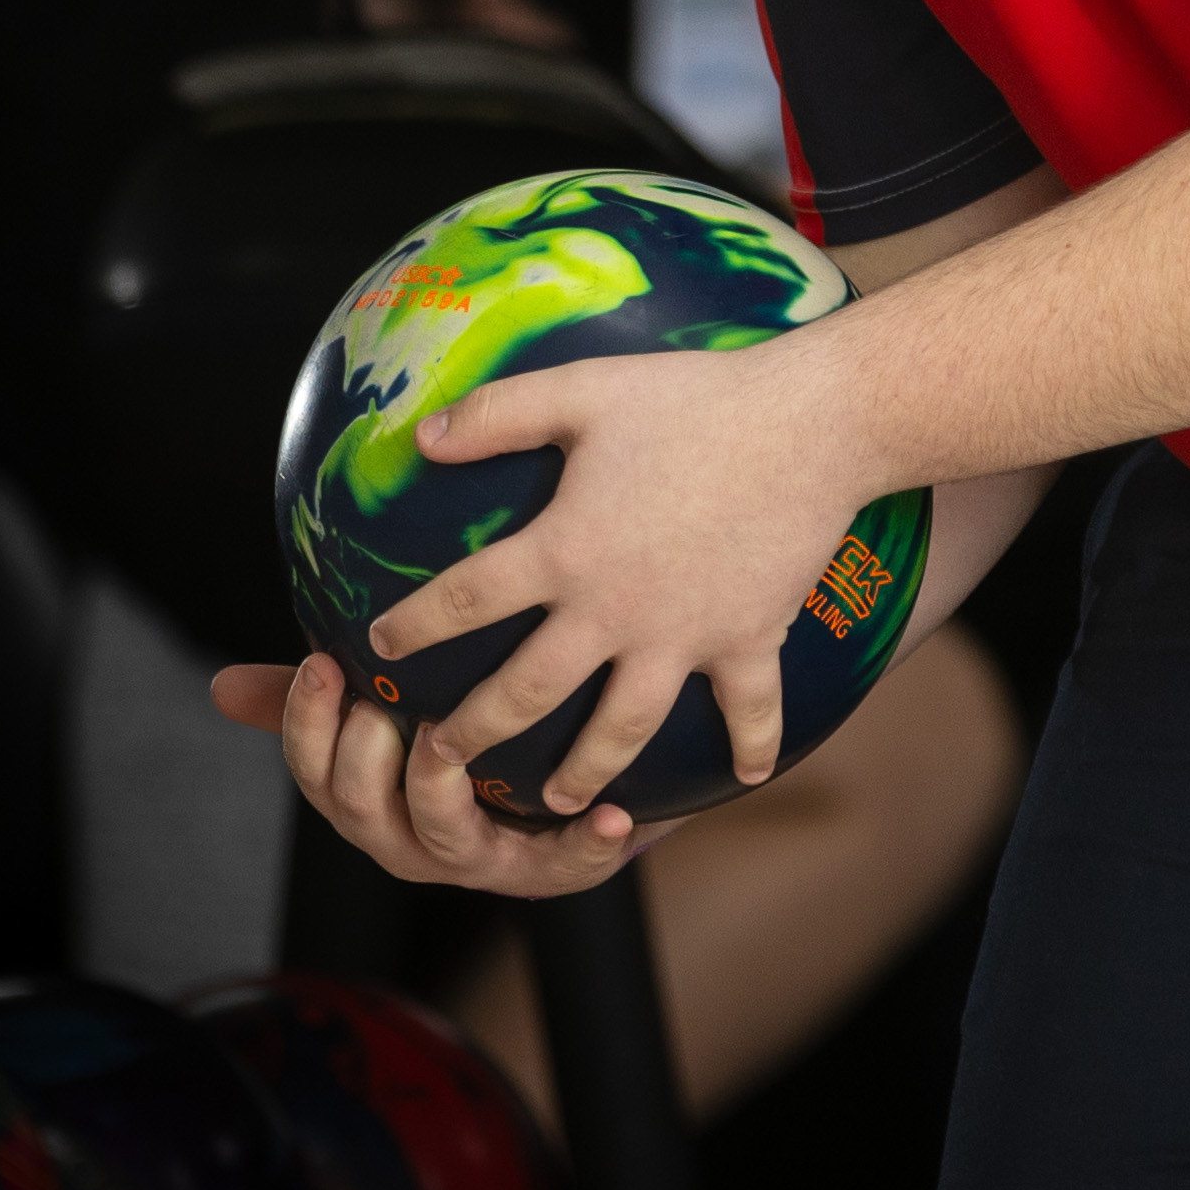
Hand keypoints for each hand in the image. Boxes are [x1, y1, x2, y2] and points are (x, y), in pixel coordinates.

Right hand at [209, 657, 651, 896]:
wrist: (569, 781)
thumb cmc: (460, 741)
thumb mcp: (388, 710)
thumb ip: (316, 700)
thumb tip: (220, 686)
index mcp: (368, 803)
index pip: (314, 774)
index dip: (308, 723)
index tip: (323, 661)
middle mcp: (412, 841)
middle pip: (362, 811)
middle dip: (362, 754)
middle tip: (378, 699)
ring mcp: (479, 859)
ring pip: (439, 835)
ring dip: (436, 785)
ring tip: (445, 738)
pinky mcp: (551, 870)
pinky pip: (565, 865)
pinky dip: (585, 844)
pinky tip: (608, 813)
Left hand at [363, 339, 861, 820]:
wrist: (808, 425)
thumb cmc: (692, 399)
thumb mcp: (583, 390)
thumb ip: (499, 414)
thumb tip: (422, 437)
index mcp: (565, 550)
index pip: (467, 599)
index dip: (416, 626)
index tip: (381, 648)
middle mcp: (613, 611)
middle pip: (528, 691)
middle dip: (476, 732)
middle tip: (441, 760)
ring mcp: (683, 637)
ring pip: (621, 728)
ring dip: (586, 770)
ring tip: (562, 799)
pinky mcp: (747, 641)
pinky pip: (748, 709)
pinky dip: (751, 747)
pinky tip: (745, 779)